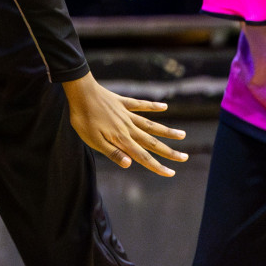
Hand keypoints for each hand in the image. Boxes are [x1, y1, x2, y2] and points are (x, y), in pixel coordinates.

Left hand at [64, 73, 186, 175]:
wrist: (80, 92)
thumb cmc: (83, 119)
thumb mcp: (93, 141)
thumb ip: (113, 153)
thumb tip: (131, 164)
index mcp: (122, 139)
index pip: (143, 157)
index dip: (157, 166)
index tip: (171, 173)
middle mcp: (129, 127)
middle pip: (152, 142)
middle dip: (169, 152)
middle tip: (185, 157)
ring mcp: (127, 114)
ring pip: (151, 124)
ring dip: (167, 131)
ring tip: (183, 134)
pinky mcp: (123, 102)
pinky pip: (141, 105)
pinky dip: (153, 106)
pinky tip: (164, 106)